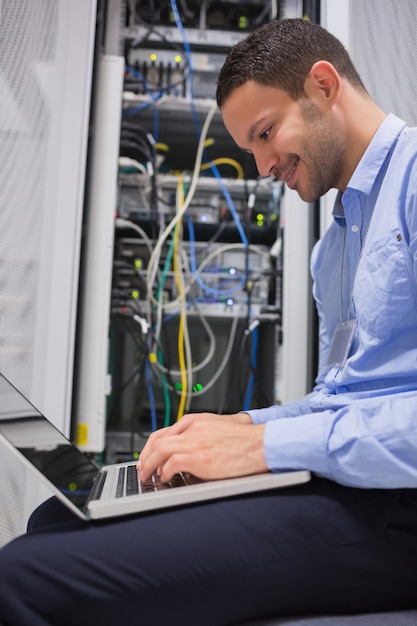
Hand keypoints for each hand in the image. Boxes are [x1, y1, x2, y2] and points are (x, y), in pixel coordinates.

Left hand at [138, 412, 266, 482]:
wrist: (259, 444)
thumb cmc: (245, 440)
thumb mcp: (220, 427)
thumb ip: (203, 433)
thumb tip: (191, 448)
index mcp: (195, 421)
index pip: (164, 432)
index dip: (152, 446)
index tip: (147, 457)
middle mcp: (191, 428)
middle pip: (158, 441)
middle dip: (146, 457)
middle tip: (142, 470)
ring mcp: (193, 441)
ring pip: (159, 451)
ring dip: (150, 465)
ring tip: (148, 477)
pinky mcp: (196, 456)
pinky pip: (170, 464)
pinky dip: (165, 472)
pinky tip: (166, 478)